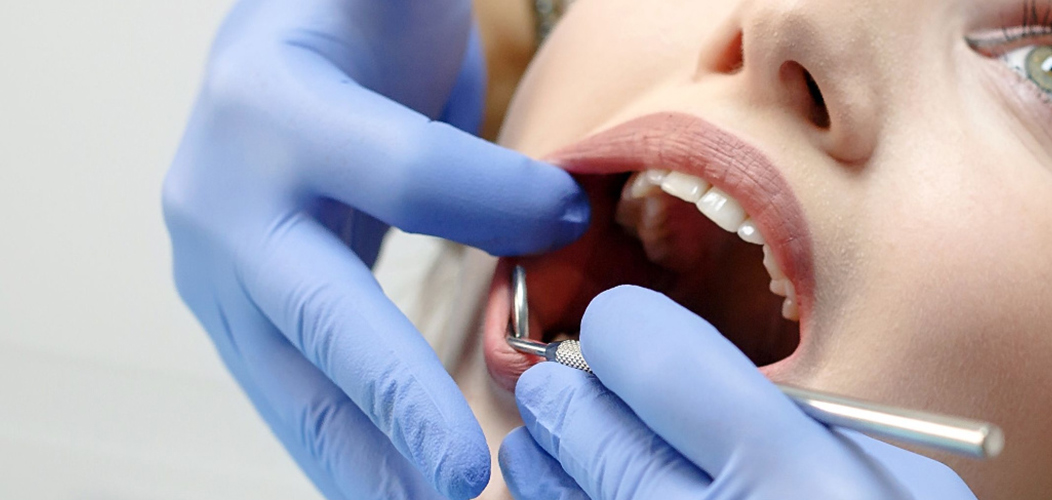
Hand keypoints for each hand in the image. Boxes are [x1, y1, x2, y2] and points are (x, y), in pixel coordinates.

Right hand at [162, 1, 587, 497]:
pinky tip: (386, 488)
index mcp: (274, 104)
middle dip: (393, 400)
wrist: (281, 30)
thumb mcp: (406, 13)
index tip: (571, 216)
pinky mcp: (227, 307)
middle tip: (460, 475)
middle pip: (317, 312)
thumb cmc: (364, 20)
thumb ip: (464, 84)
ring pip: (287, 377)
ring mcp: (212, 260)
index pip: (406, 174)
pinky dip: (339, 446)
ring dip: (359, 457)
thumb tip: (559, 202)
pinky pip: (285, 389)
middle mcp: (223, 191)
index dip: (497, 202)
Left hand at [499, 286, 977, 499]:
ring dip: (547, 457)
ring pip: (564, 497)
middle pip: (596, 432)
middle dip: (568, 391)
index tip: (620, 331)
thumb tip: (675, 378)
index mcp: (804, 481)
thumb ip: (796, 427)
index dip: (626, 333)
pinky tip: (560, 493)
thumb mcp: (898, 484)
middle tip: (555, 378)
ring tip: (545, 437)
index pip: (660, 362)